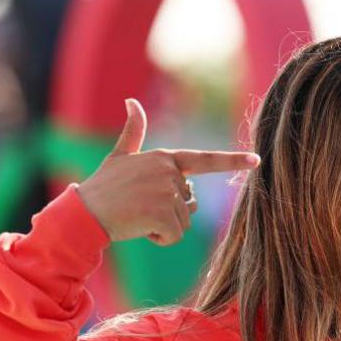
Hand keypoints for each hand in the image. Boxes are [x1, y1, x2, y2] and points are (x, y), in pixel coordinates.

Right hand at [76, 98, 260, 245]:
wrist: (83, 213)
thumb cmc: (102, 188)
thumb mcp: (119, 157)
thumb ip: (133, 132)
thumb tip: (132, 101)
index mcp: (164, 157)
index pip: (205, 159)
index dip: (232, 160)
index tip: (257, 160)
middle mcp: (170, 171)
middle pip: (190, 203)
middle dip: (170, 213)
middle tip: (140, 208)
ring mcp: (168, 191)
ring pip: (184, 222)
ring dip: (164, 228)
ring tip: (137, 217)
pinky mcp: (164, 213)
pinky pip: (176, 236)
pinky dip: (160, 240)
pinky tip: (140, 229)